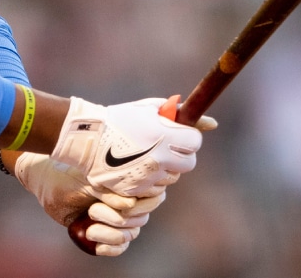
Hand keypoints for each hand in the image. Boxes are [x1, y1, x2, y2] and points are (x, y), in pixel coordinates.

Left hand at [13, 153, 163, 256]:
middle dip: (117, 220)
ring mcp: (117, 216)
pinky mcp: (106, 230)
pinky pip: (119, 246)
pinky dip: (111, 249)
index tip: (124, 206)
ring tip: (89, 229)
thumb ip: (109, 193)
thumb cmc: (67, 174)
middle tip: (93, 211)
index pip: (152, 196)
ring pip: (129, 234)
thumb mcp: (87, 181)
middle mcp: (127, 199)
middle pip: (140, 219)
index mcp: (128, 181)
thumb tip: (130, 205)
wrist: (46, 182)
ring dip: (110, 235)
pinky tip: (98, 246)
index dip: (143, 205)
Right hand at [49, 97, 207, 197]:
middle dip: (180, 155)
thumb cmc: (120, 119)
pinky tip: (135, 167)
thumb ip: (180, 113)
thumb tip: (213, 124)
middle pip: (188, 164)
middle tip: (164, 148)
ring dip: (164, 169)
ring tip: (145, 156)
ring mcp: (148, 176)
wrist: (87, 139)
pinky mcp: (135, 190)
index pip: (195, 142)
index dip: (188, 138)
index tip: (177, 135)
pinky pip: (153, 189)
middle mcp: (160, 158)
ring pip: (171, 178)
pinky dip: (148, 180)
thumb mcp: (149, 109)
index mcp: (165, 135)